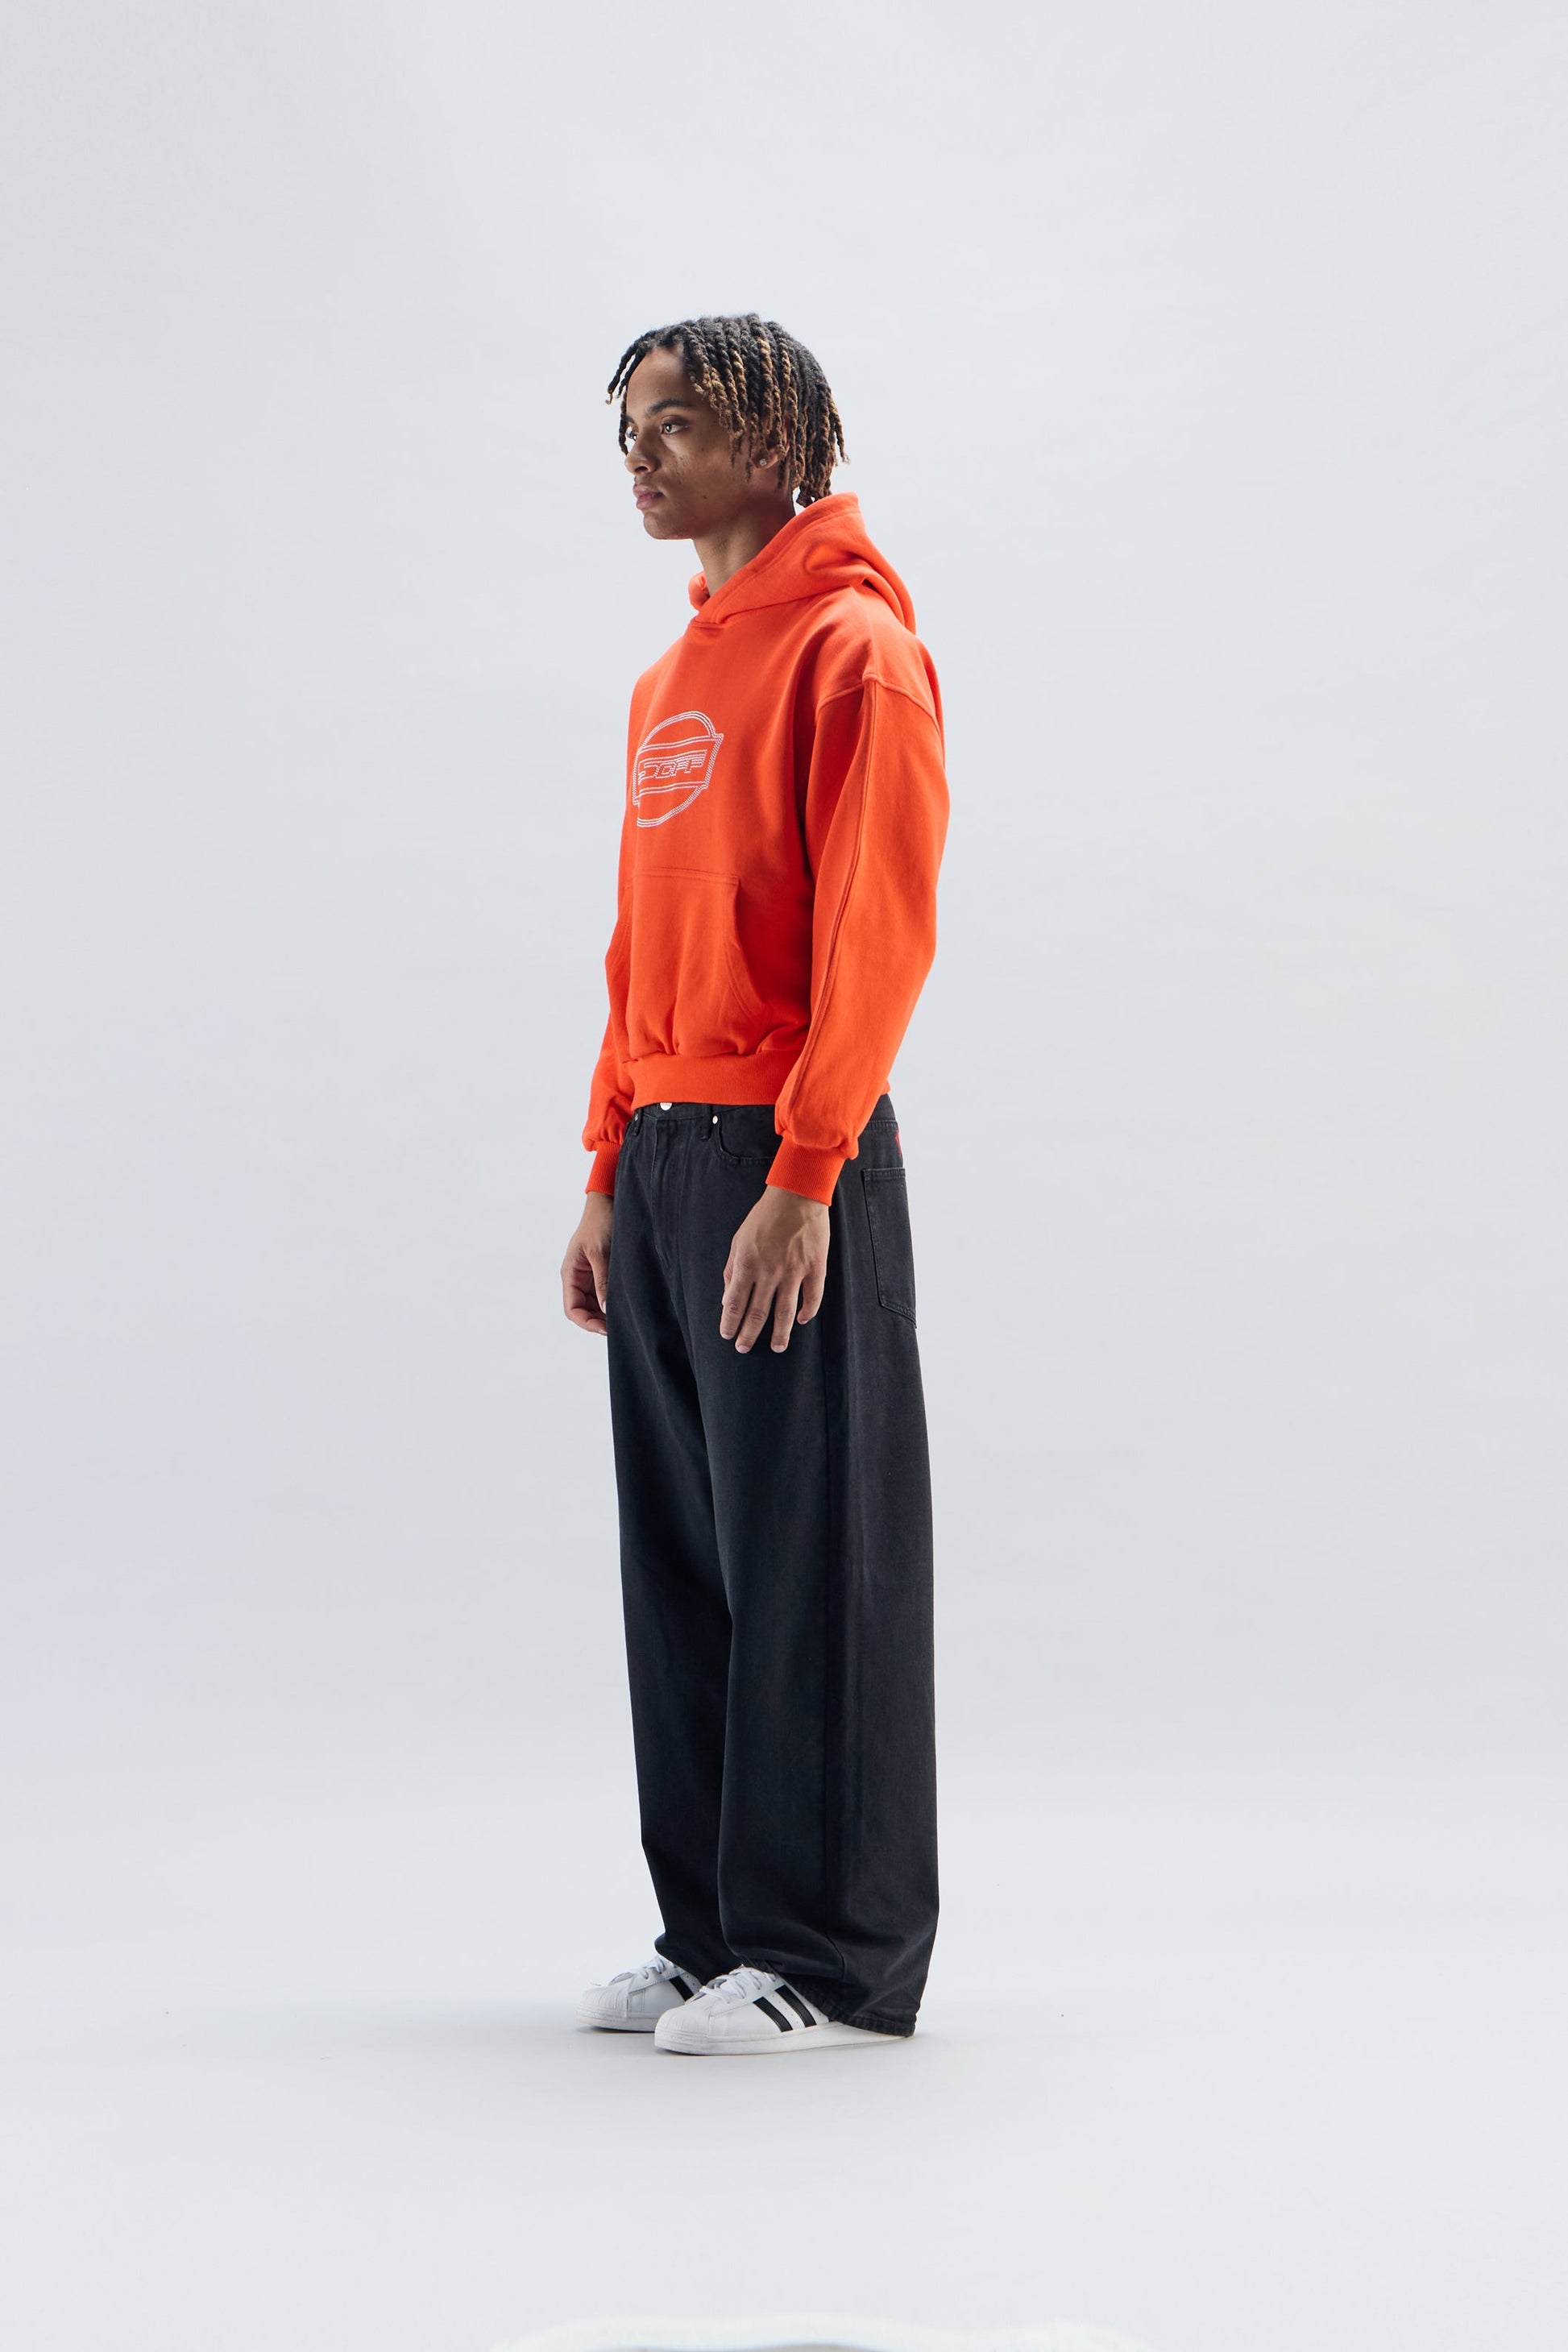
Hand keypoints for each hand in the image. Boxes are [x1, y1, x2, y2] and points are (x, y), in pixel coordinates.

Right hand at [561, 1194, 613, 1335]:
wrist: (609, 1201)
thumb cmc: (600, 1222)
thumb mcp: (601, 1252)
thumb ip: (603, 1281)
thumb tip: (606, 1309)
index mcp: (570, 1273)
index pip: (572, 1309)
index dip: (587, 1323)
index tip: (606, 1329)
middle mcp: (578, 1278)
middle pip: (584, 1311)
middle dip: (599, 1321)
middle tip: (621, 1327)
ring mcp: (590, 1276)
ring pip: (595, 1305)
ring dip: (606, 1313)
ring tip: (625, 1318)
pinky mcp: (603, 1272)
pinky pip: (605, 1293)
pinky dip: (613, 1302)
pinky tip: (627, 1305)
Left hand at [720, 1185, 829, 1353]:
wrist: (796, 1195)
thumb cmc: (764, 1217)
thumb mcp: (739, 1240)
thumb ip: (732, 1270)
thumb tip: (727, 1297)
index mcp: (747, 1264)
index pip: (734, 1303)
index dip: (729, 1323)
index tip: (727, 1335)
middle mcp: (769, 1272)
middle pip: (757, 1313)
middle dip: (749, 1334)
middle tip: (744, 1349)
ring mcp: (794, 1271)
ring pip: (785, 1312)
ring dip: (780, 1333)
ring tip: (776, 1348)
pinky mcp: (815, 1267)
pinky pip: (813, 1296)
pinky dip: (808, 1311)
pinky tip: (803, 1320)